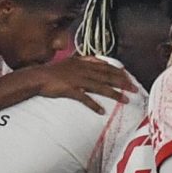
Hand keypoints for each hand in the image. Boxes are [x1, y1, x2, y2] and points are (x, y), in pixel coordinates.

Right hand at [21, 54, 136, 110]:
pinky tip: (102, 111)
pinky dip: (93, 105)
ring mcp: (77, 80)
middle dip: (123, 82)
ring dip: (114, 94)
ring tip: (125, 100)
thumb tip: (98, 60)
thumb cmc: (53, 71)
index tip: (129, 77)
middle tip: (135, 89)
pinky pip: (84, 98)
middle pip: (107, 76)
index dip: (119, 72)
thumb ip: (85, 61)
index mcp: (83, 63)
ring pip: (100, 87)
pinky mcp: (70, 90)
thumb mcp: (71, 62)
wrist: (37, 77)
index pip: (106, 66)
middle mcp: (83, 70)